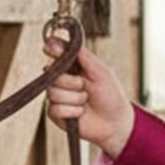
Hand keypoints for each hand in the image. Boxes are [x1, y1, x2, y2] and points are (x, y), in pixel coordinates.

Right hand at [43, 32, 133, 156]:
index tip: (49, 48)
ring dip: (75, 98)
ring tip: (86, 102)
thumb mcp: (101, 72)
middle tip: (86, 87)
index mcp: (73, 68)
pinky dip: (72, 112)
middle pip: (52, 75)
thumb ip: (84, 56)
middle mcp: (62, 81)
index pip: (56, 55)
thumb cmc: (111, 96)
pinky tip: (81, 113)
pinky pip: (55, 109)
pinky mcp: (56, 114)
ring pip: (53, 93)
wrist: (115, 123)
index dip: (52, 50)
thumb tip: (66, 41)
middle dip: (72, 82)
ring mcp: (57, 97)